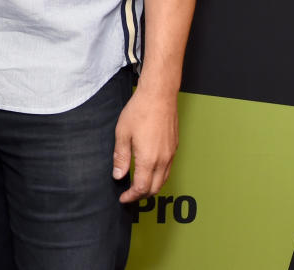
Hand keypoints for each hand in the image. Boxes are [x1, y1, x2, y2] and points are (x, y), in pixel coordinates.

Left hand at [111, 86, 177, 203]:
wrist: (159, 95)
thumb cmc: (140, 111)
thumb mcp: (122, 133)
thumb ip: (120, 157)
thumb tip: (118, 176)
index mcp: (148, 159)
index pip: (141, 188)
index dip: (131, 197)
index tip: (123, 198)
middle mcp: (163, 160)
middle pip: (154, 188)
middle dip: (141, 195)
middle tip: (129, 195)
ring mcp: (171, 154)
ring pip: (163, 180)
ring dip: (151, 187)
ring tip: (138, 185)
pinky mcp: (174, 147)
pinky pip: (168, 169)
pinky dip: (158, 176)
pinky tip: (149, 170)